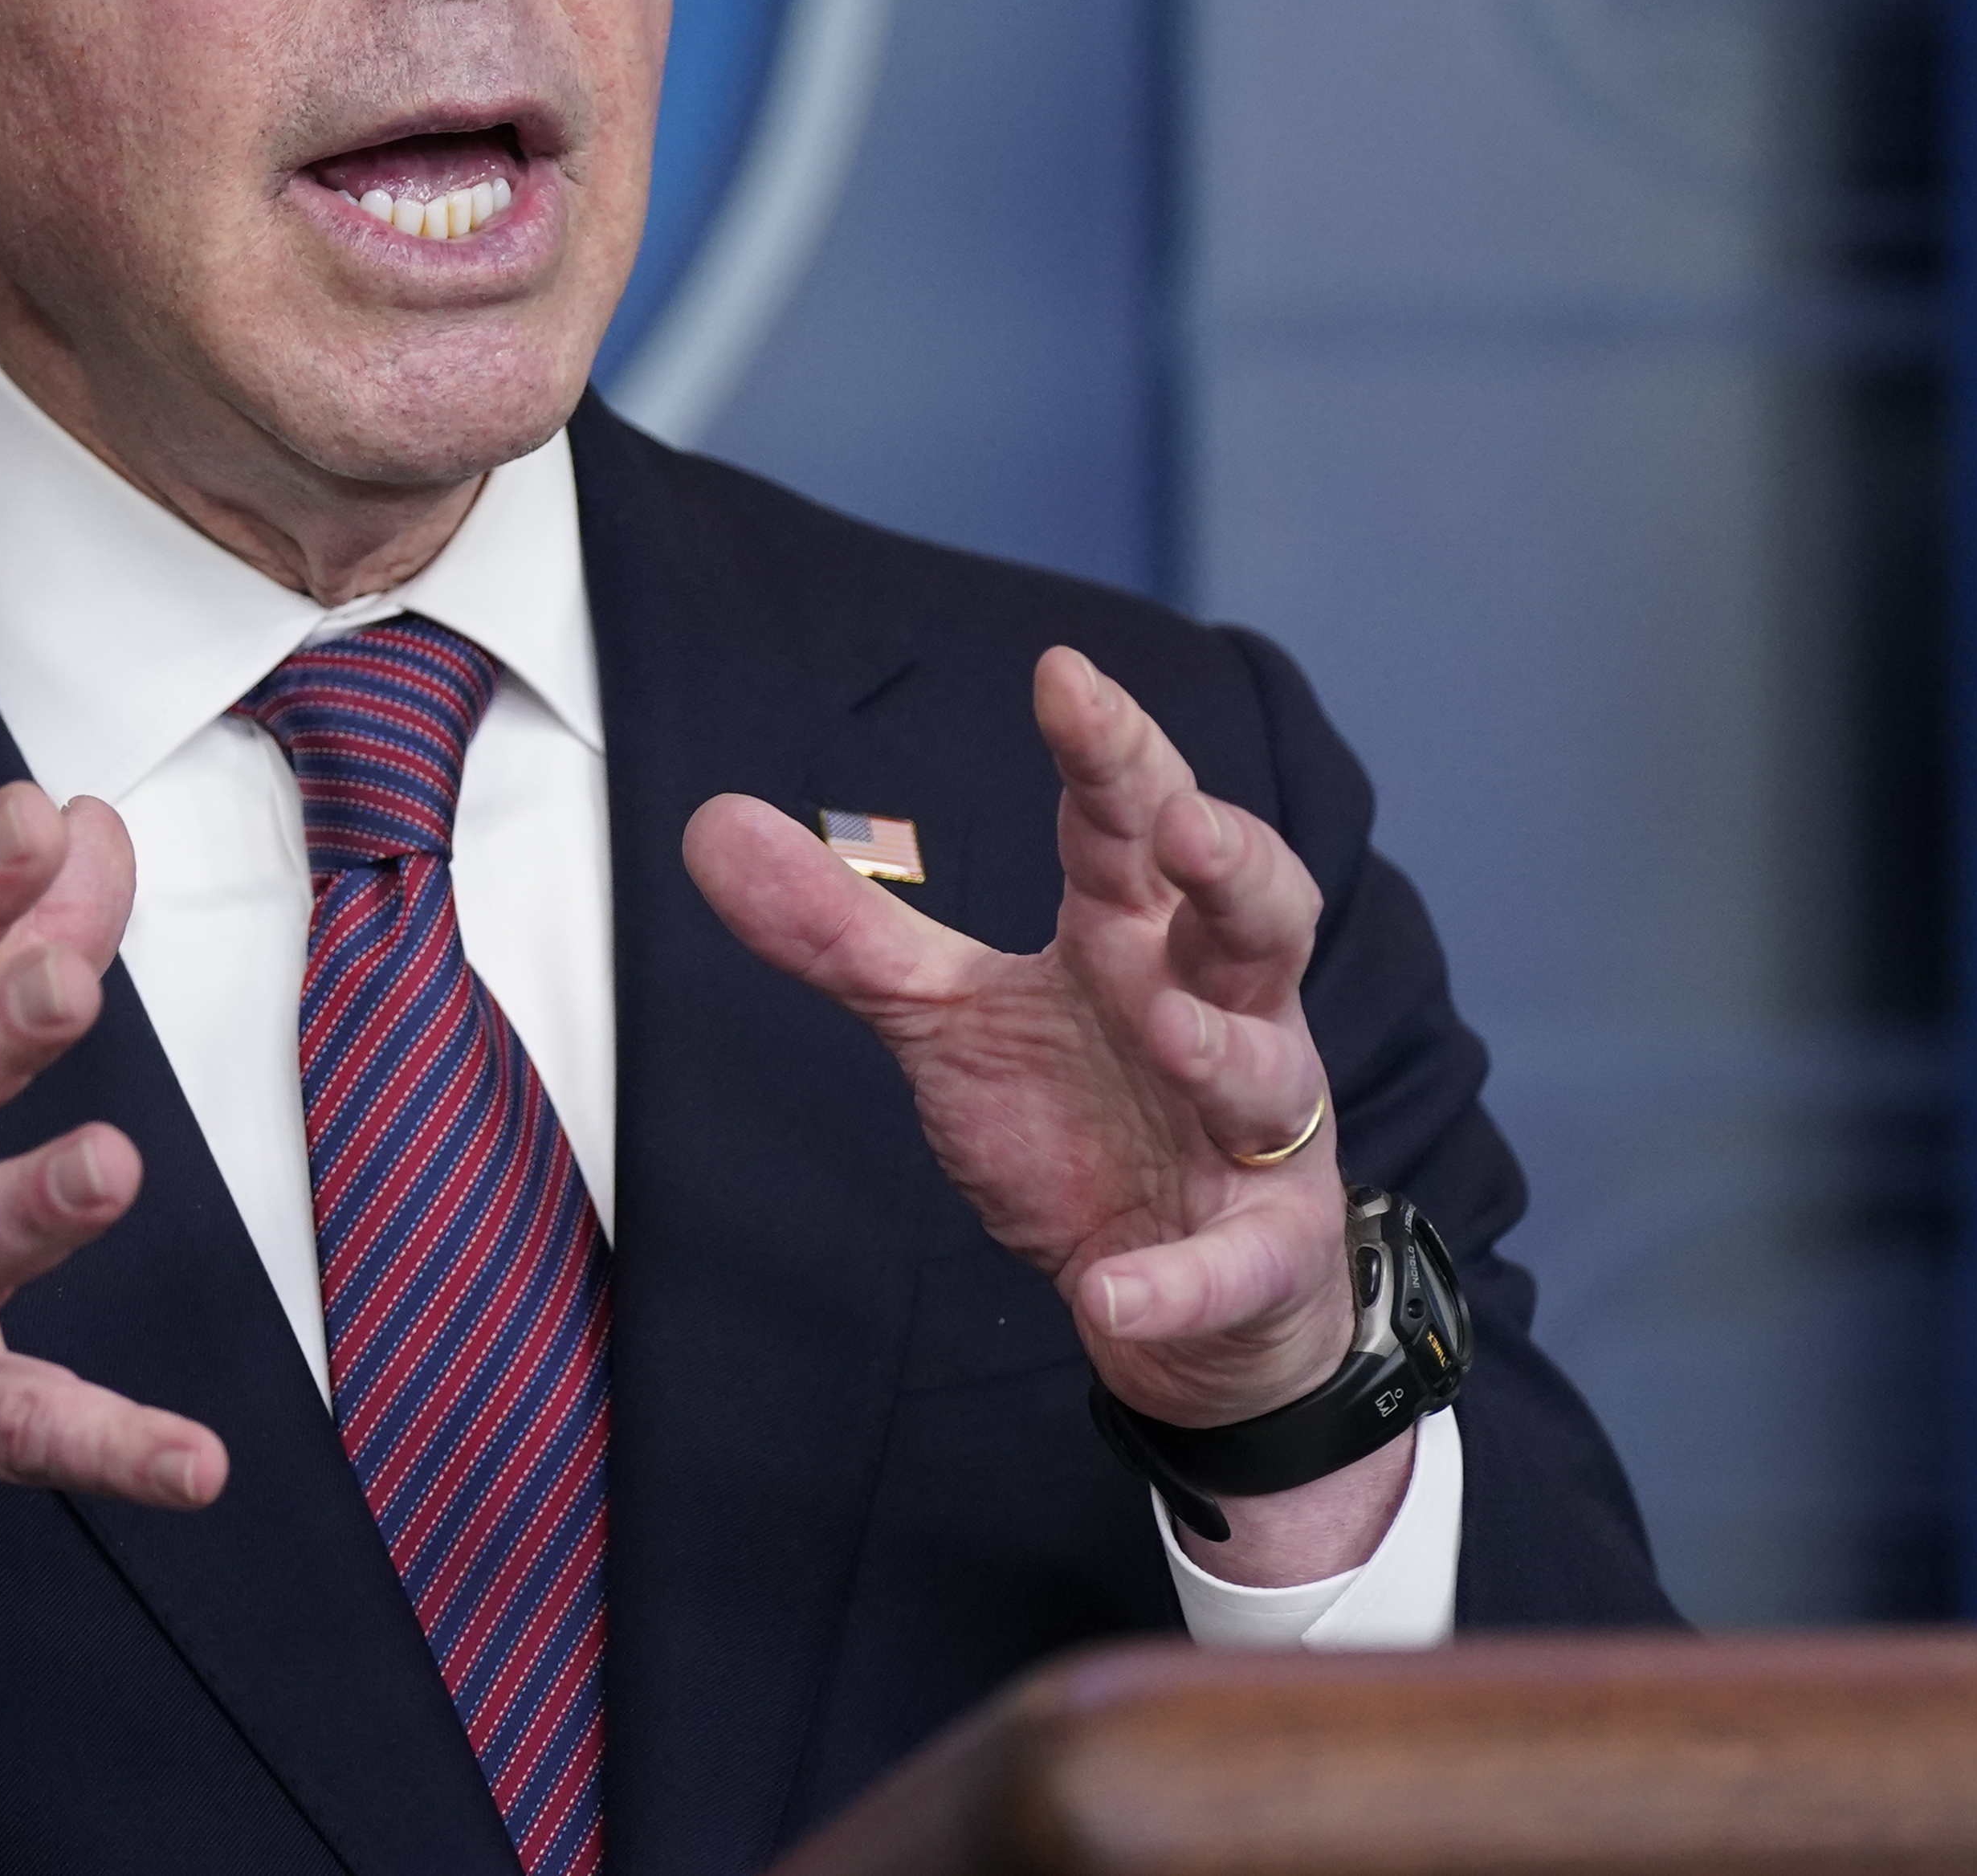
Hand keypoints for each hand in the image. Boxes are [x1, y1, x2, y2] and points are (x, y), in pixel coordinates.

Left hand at [683, 646, 1353, 1433]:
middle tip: (1179, 822)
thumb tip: (709, 822)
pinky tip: (1111, 1293)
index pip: (1131, 827)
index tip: (1063, 675)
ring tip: (1167, 1028)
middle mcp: (1212, 1015)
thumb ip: (844, 931)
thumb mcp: (947, 1019)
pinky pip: (1232, 1265)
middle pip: (1257, 917)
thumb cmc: (1083, 1120)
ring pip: (1267, 1073)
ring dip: (1222, 1048)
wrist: (1183, 1301)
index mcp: (1135, 943)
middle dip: (1234, 864)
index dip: (1110, 752)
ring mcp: (1251, 1136)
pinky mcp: (1256, 1255)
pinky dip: (1177, 1281)